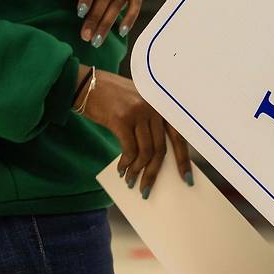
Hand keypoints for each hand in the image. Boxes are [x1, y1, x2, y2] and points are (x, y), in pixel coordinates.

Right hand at [75, 66, 192, 197]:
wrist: (87, 84)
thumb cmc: (113, 98)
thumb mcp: (139, 104)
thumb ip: (150, 124)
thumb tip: (155, 158)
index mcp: (162, 105)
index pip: (178, 136)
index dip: (183, 159)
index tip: (186, 178)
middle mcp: (153, 107)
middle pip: (161, 148)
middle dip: (155, 172)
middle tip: (147, 189)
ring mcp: (138, 112)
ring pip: (146, 152)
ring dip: (138, 170)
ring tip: (131, 180)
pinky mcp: (121, 119)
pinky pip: (129, 149)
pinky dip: (126, 163)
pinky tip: (121, 169)